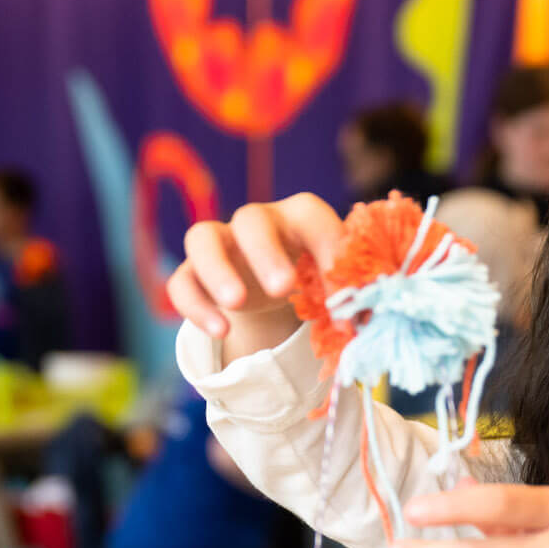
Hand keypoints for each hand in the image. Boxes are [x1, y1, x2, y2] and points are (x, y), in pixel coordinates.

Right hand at [166, 193, 344, 357]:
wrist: (272, 293)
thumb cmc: (312, 283)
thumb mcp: (334, 287)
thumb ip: (349, 297)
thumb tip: (366, 320)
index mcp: (298, 218)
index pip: (311, 216)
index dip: (328, 250)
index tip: (343, 297)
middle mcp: (256, 222)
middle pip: (251, 220)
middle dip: (266, 253)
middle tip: (283, 288)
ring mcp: (219, 245)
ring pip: (202, 238)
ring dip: (218, 270)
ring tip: (236, 304)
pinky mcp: (191, 272)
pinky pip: (181, 281)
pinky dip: (196, 306)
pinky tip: (220, 331)